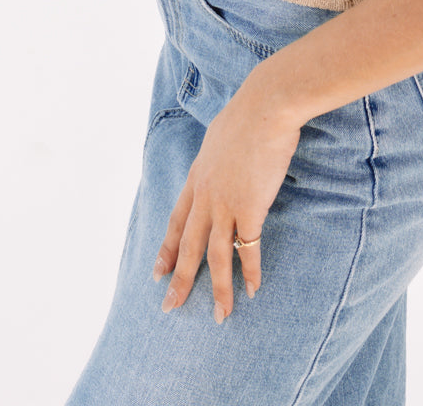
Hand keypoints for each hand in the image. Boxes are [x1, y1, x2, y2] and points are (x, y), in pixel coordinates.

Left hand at [151, 81, 300, 323]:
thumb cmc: (247, 113)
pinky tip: (253, 290)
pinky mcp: (250, 208)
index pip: (175, 221)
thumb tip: (220, 155)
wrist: (265, 106)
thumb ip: (216, 154)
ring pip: (216, 256)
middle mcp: (205, 195)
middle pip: (188, 246)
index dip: (166, 249)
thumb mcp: (219, 135)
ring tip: (219, 316)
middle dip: (179, 280)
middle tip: (170, 307)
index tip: (157, 272)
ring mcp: (225, 203)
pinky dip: (250, 272)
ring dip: (217, 289)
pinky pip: (248, 248)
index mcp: (196, 177)